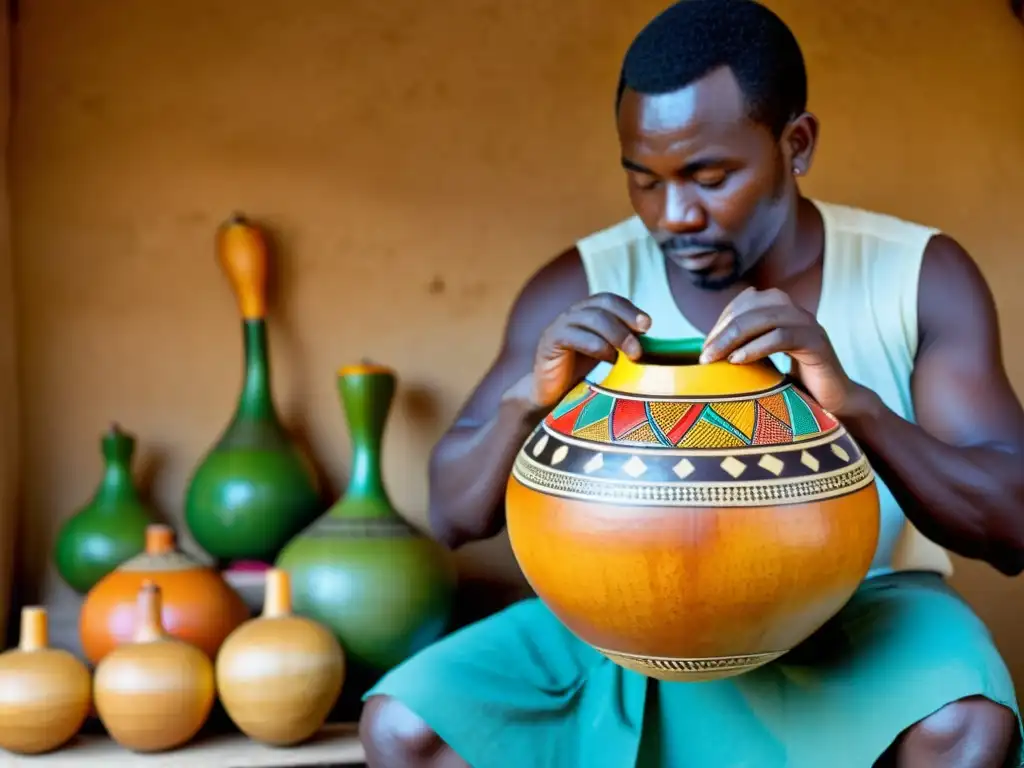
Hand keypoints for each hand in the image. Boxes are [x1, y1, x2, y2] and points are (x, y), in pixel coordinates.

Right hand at [531, 293, 650, 408]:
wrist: (550, 396)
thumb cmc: (580, 376)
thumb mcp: (607, 356)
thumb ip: (623, 345)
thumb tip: (653, 345)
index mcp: (587, 314)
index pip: (609, 300)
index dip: (629, 309)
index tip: (647, 325)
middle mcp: (573, 315)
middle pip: (602, 306)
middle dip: (626, 322)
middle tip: (640, 347)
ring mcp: (560, 326)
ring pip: (592, 318)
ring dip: (617, 335)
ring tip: (631, 356)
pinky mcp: (549, 342)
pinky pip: (574, 335)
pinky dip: (596, 345)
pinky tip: (608, 359)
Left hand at [699, 287, 864, 415]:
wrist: (834, 404)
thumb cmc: (793, 385)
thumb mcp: (763, 361)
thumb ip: (744, 346)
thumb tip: (707, 347)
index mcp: (782, 310)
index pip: (745, 302)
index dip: (721, 321)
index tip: (704, 348)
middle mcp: (796, 311)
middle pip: (752, 308)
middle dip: (723, 331)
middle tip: (704, 356)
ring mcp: (808, 324)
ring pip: (765, 318)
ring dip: (733, 338)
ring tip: (715, 359)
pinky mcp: (817, 343)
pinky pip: (781, 337)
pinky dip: (756, 347)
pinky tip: (738, 361)